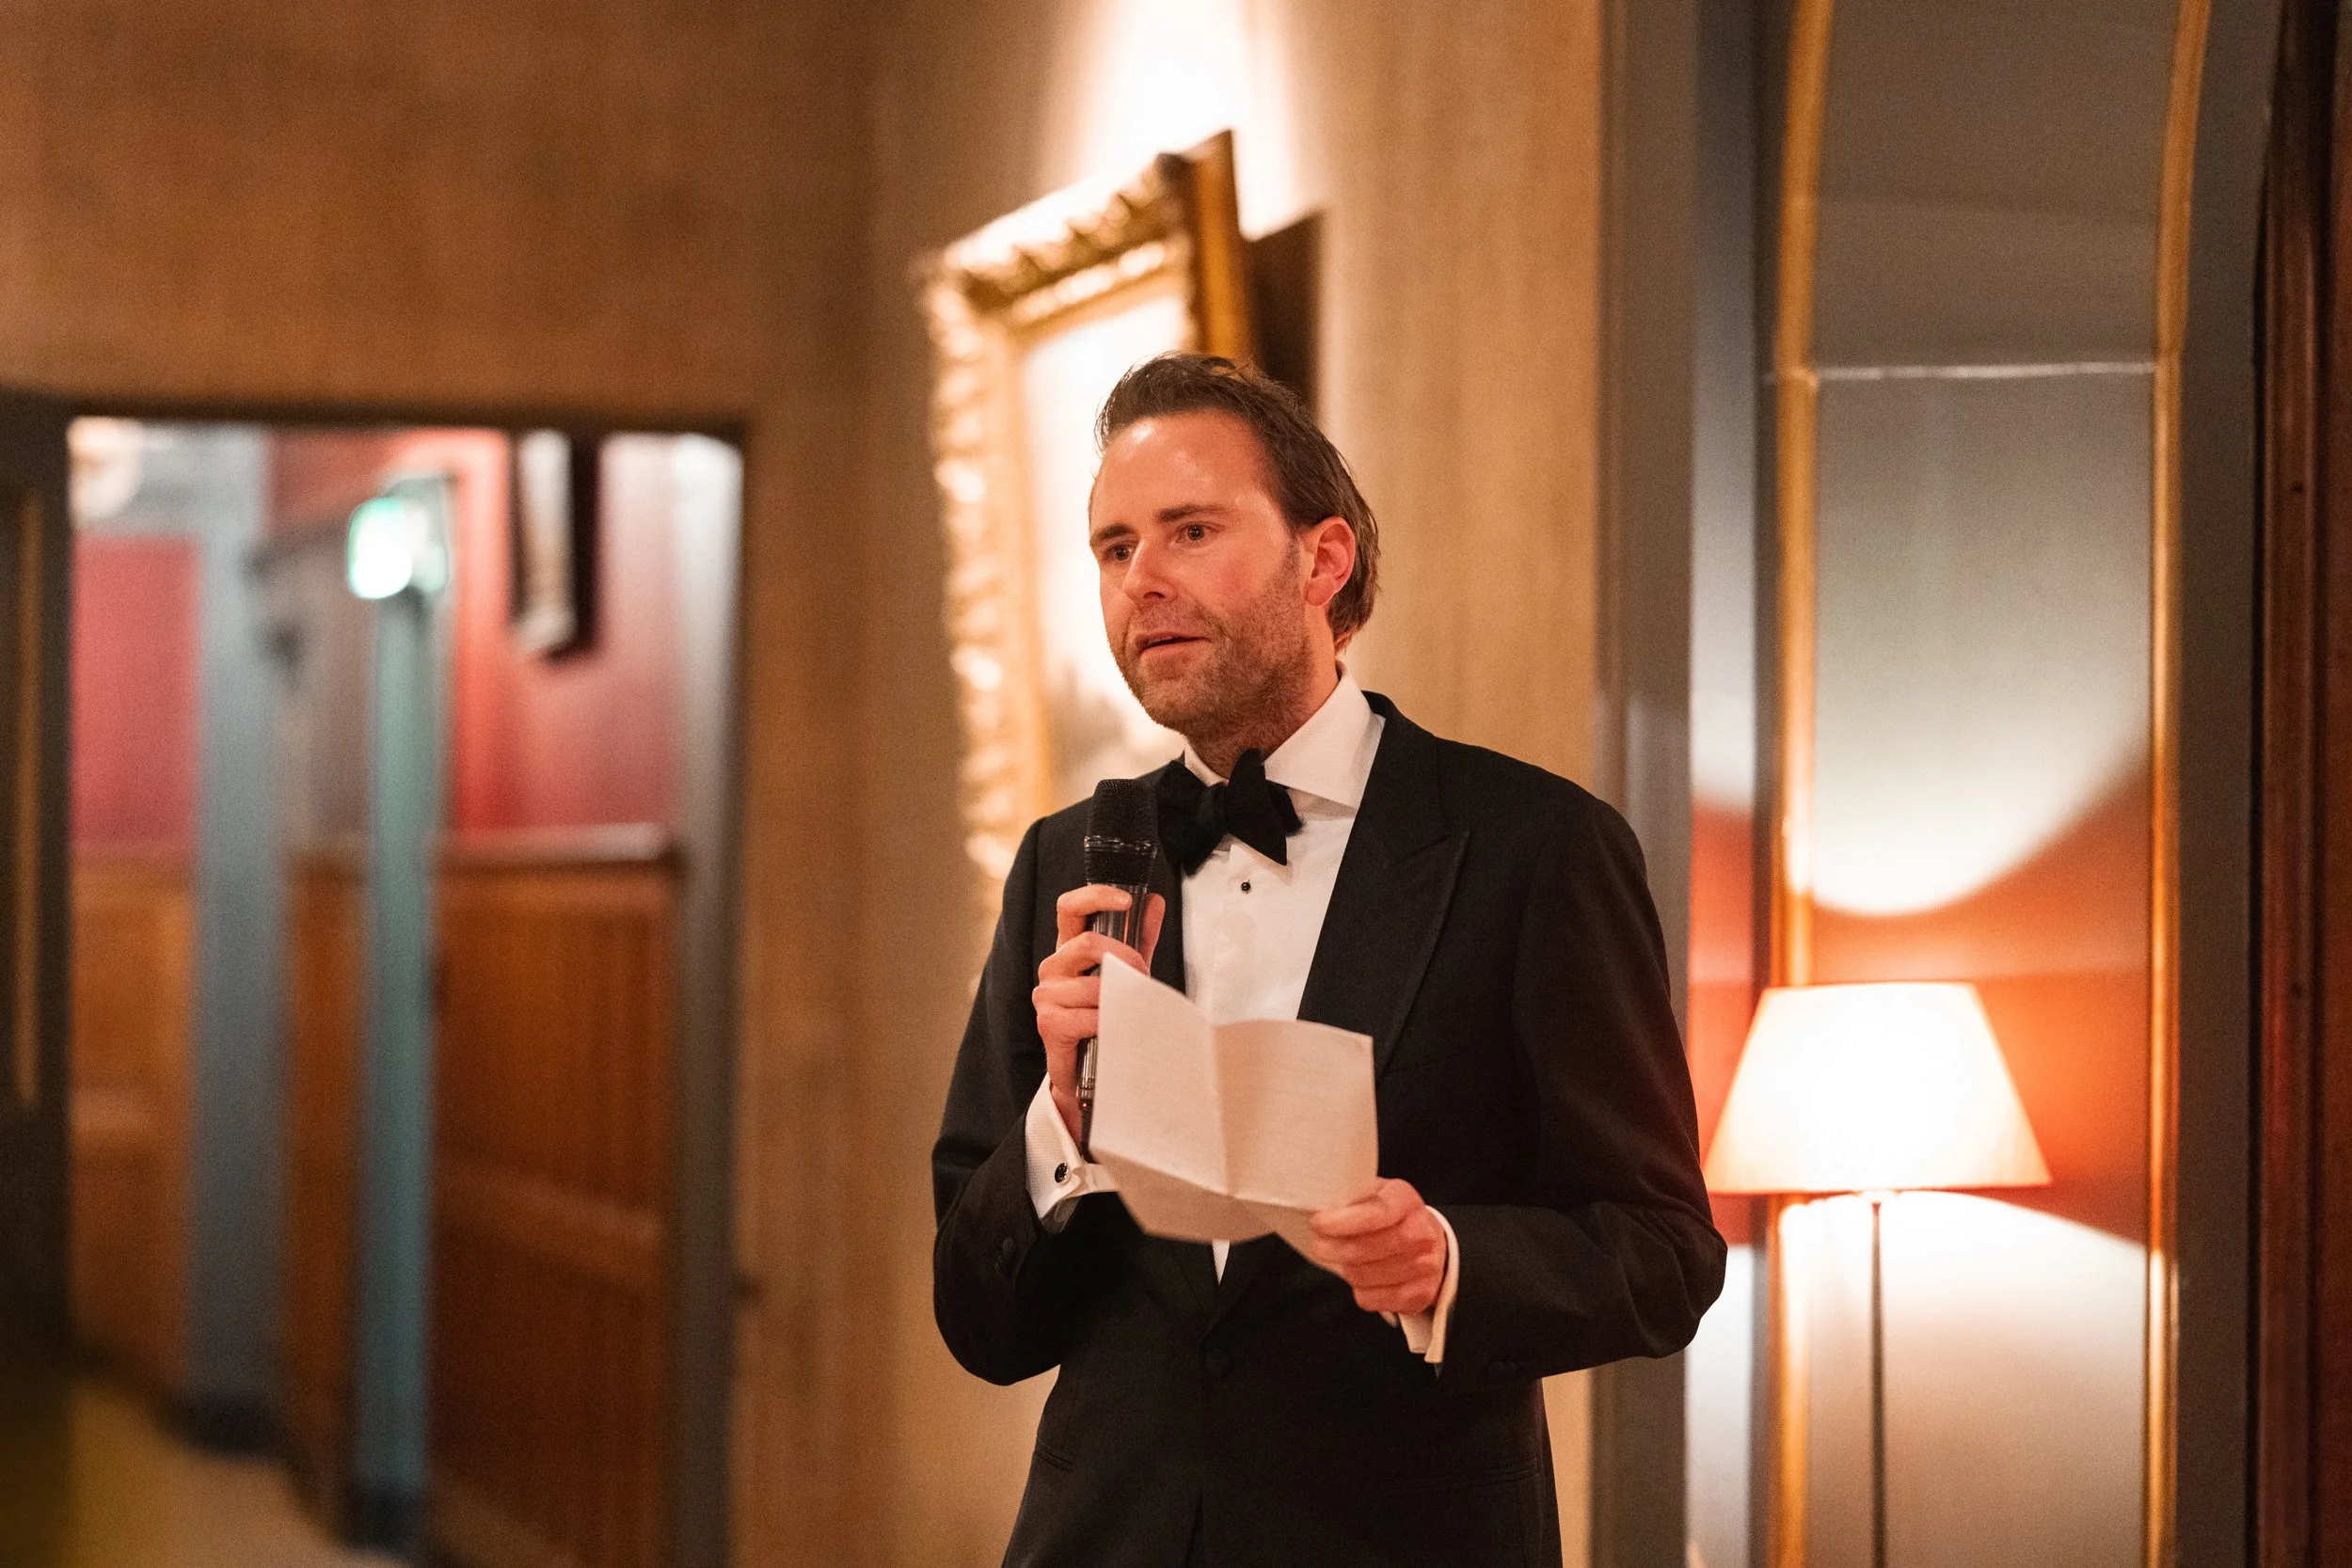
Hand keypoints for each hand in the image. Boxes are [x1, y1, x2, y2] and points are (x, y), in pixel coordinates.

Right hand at [1033, 885, 1165, 1142]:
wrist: (1090, 1072)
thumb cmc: (1107, 1015)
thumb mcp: (1127, 971)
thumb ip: (1139, 937)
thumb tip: (1155, 901)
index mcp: (1068, 949)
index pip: (1069, 907)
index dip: (1096, 896)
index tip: (1127, 900)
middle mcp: (1052, 967)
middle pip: (1088, 943)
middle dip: (1127, 959)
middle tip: (1144, 977)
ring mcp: (1046, 995)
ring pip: (1094, 984)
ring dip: (1121, 997)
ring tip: (1130, 1011)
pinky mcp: (1049, 1023)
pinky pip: (1088, 1015)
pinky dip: (1109, 1022)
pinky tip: (1112, 1030)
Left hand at [1303, 1178, 1447, 1315]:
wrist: (1431, 1242)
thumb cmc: (1392, 1216)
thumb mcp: (1376, 1194)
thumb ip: (1353, 1198)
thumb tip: (1319, 1208)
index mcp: (1406, 1201)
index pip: (1375, 1214)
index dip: (1342, 1221)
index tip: (1317, 1223)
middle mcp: (1421, 1233)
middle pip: (1364, 1249)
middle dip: (1332, 1248)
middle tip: (1318, 1243)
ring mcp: (1424, 1266)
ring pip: (1363, 1275)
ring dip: (1344, 1268)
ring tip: (1341, 1258)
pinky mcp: (1419, 1294)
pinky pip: (1371, 1298)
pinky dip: (1358, 1290)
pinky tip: (1361, 1276)